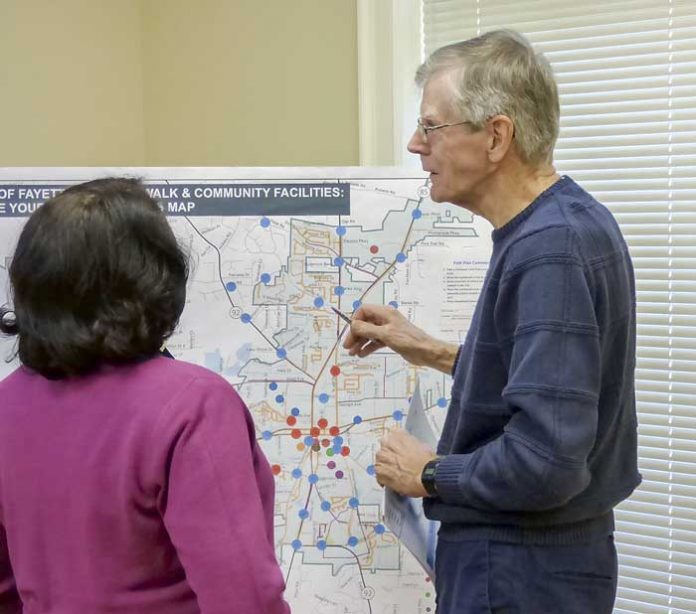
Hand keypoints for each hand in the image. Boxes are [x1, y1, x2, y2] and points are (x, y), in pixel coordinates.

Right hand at [343, 304, 458, 373]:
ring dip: (360, 342)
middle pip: (365, 323)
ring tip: (352, 353)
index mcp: (384, 312)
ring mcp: (388, 329)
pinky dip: (368, 347)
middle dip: (355, 334)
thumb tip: (352, 325)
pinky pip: (375, 341)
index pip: (363, 310)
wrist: (425, 351)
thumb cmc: (406, 340)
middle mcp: (385, 319)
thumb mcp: (385, 334)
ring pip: (369, 333)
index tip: (351, 332)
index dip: (355, 320)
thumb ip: (367, 329)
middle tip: (347, 346)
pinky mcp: (390, 339)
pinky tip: (362, 354)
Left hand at [374, 427, 434, 497]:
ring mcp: (382, 457)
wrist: (426, 476)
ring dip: (385, 465)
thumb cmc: (428, 462)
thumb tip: (410, 448)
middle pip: (384, 447)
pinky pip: (378, 474)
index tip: (400, 449)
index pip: (393, 435)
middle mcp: (387, 443)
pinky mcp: (380, 472)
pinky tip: (391, 481)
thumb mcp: (423, 445)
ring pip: (379, 460)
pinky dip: (383, 478)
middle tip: (398, 462)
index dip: (397, 444)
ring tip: (395, 473)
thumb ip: (411, 443)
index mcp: (398, 434)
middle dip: (390, 454)